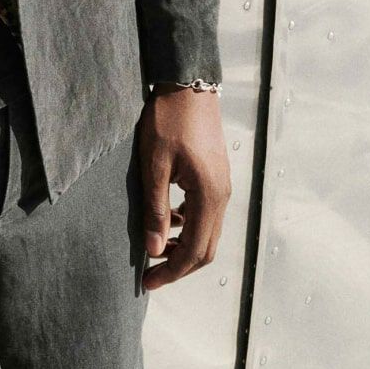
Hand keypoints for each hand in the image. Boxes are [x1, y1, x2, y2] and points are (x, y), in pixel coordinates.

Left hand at [136, 88, 229, 290]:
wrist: (188, 85)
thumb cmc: (168, 120)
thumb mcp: (154, 164)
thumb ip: (155, 209)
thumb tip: (154, 251)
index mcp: (208, 196)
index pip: (194, 251)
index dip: (171, 272)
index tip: (147, 283)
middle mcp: (221, 196)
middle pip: (206, 249)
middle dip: (179, 267)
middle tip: (150, 275)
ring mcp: (222, 186)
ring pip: (207, 233)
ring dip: (184, 248)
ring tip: (155, 249)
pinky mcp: (216, 177)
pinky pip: (206, 214)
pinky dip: (189, 227)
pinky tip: (167, 220)